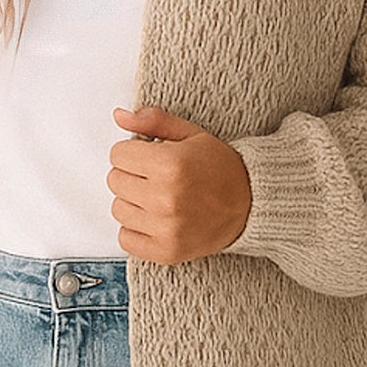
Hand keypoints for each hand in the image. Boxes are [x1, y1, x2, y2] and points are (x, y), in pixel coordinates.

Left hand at [108, 105, 252, 263]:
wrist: (251, 204)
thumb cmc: (220, 168)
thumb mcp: (190, 134)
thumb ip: (153, 122)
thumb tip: (119, 116)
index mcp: (170, 164)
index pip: (118, 154)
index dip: (133, 152)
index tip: (150, 157)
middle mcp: (165, 198)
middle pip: (115, 181)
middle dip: (132, 174)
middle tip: (156, 177)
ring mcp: (165, 228)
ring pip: (118, 209)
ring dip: (133, 201)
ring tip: (158, 197)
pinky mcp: (165, 251)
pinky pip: (125, 238)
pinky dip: (136, 229)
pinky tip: (155, 219)